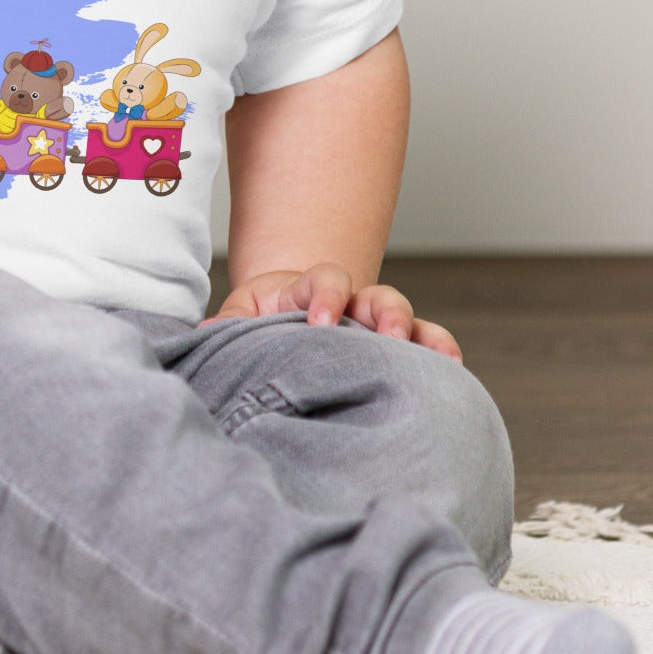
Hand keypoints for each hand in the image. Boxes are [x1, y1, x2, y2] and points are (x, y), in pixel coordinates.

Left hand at [205, 264, 461, 359]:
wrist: (282, 323)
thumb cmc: (260, 323)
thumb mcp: (240, 319)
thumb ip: (226, 326)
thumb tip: (199, 339)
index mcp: (310, 290)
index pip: (325, 280)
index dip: (327, 296)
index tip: (319, 324)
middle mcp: (351, 303)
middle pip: (377, 296)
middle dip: (384, 313)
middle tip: (384, 336)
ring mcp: (375, 325)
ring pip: (406, 319)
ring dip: (419, 334)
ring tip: (435, 358)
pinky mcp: (394, 347)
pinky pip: (425, 344)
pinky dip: (440, 353)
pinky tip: (453, 374)